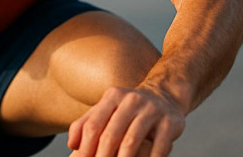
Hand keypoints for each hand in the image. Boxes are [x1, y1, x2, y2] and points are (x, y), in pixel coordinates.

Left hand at [67, 85, 185, 156]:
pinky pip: (158, 147)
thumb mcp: (107, 109)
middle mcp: (132, 100)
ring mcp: (152, 110)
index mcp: (113, 96)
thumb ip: (86, 123)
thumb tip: (72, 145)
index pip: (93, 125)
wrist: (165, 96)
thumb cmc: (128, 109)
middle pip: (110, 135)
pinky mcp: (170, 122)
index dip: (85, 147)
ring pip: (131, 141)